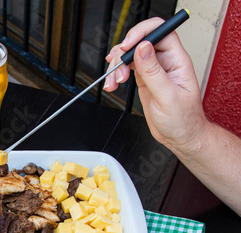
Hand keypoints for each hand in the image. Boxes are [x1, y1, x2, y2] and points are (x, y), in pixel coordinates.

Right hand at [103, 18, 209, 152]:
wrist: (180, 136)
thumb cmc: (183, 120)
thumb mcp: (168, 96)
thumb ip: (154, 72)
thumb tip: (143, 48)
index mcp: (177, 61)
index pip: (160, 33)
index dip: (142, 34)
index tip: (127, 46)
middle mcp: (165, 62)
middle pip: (140, 42)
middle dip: (124, 54)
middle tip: (118, 71)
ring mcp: (153, 70)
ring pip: (130, 54)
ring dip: (117, 65)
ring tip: (113, 81)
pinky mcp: (144, 79)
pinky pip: (127, 67)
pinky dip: (116, 73)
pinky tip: (113, 82)